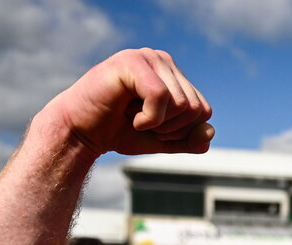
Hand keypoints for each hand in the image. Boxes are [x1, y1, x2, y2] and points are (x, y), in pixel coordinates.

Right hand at [44, 48, 213, 157]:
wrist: (81, 133)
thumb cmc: (119, 132)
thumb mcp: (163, 140)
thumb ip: (190, 139)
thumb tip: (210, 131)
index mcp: (174, 75)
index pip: (204, 110)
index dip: (182, 131)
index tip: (153, 128)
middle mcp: (163, 61)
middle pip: (195, 108)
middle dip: (171, 129)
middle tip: (141, 124)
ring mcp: (147, 58)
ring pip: (181, 104)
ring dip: (158, 124)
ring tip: (134, 118)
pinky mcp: (132, 62)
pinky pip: (161, 97)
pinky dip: (149, 119)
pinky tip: (131, 116)